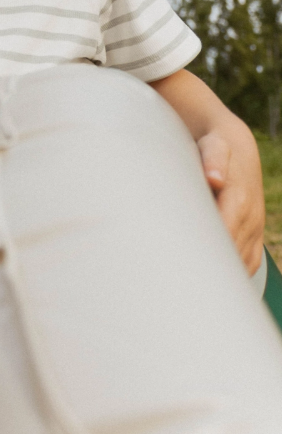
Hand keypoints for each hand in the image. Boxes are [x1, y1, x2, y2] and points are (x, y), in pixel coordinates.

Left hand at [197, 127, 264, 275]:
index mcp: (238, 201)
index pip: (223, 237)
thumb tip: (215, 179)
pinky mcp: (255, 235)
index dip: (205, 254)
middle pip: (232, 256)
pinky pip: (249, 263)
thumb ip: (213, 160)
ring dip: (221, 276)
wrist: (237, 149)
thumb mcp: (213, 147)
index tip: (183, 268)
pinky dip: (234, 274)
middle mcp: (250, 219)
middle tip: (181, 286)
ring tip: (192, 288)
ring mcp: (255, 229)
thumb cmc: (215, 148)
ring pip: (242, 264)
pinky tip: (212, 281)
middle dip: (209, 271)